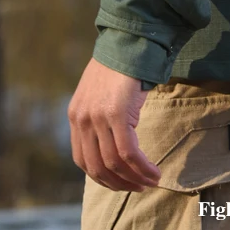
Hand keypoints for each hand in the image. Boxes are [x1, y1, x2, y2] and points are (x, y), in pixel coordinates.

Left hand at [68, 58, 161, 191]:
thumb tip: (109, 144)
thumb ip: (97, 117)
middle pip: (97, 167)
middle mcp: (82, 119)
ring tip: (151, 181)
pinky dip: (143, 167)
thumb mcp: (97, 93)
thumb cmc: (117, 66)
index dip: (101, 177)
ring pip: (115, 163)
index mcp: (75, 115)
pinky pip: (129, 152)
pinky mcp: (117, 114)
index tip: (120, 182)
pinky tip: (154, 172)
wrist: (127, 42)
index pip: (82, 160)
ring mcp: (98, 117)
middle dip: (119, 183)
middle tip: (137, 188)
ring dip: (135, 178)